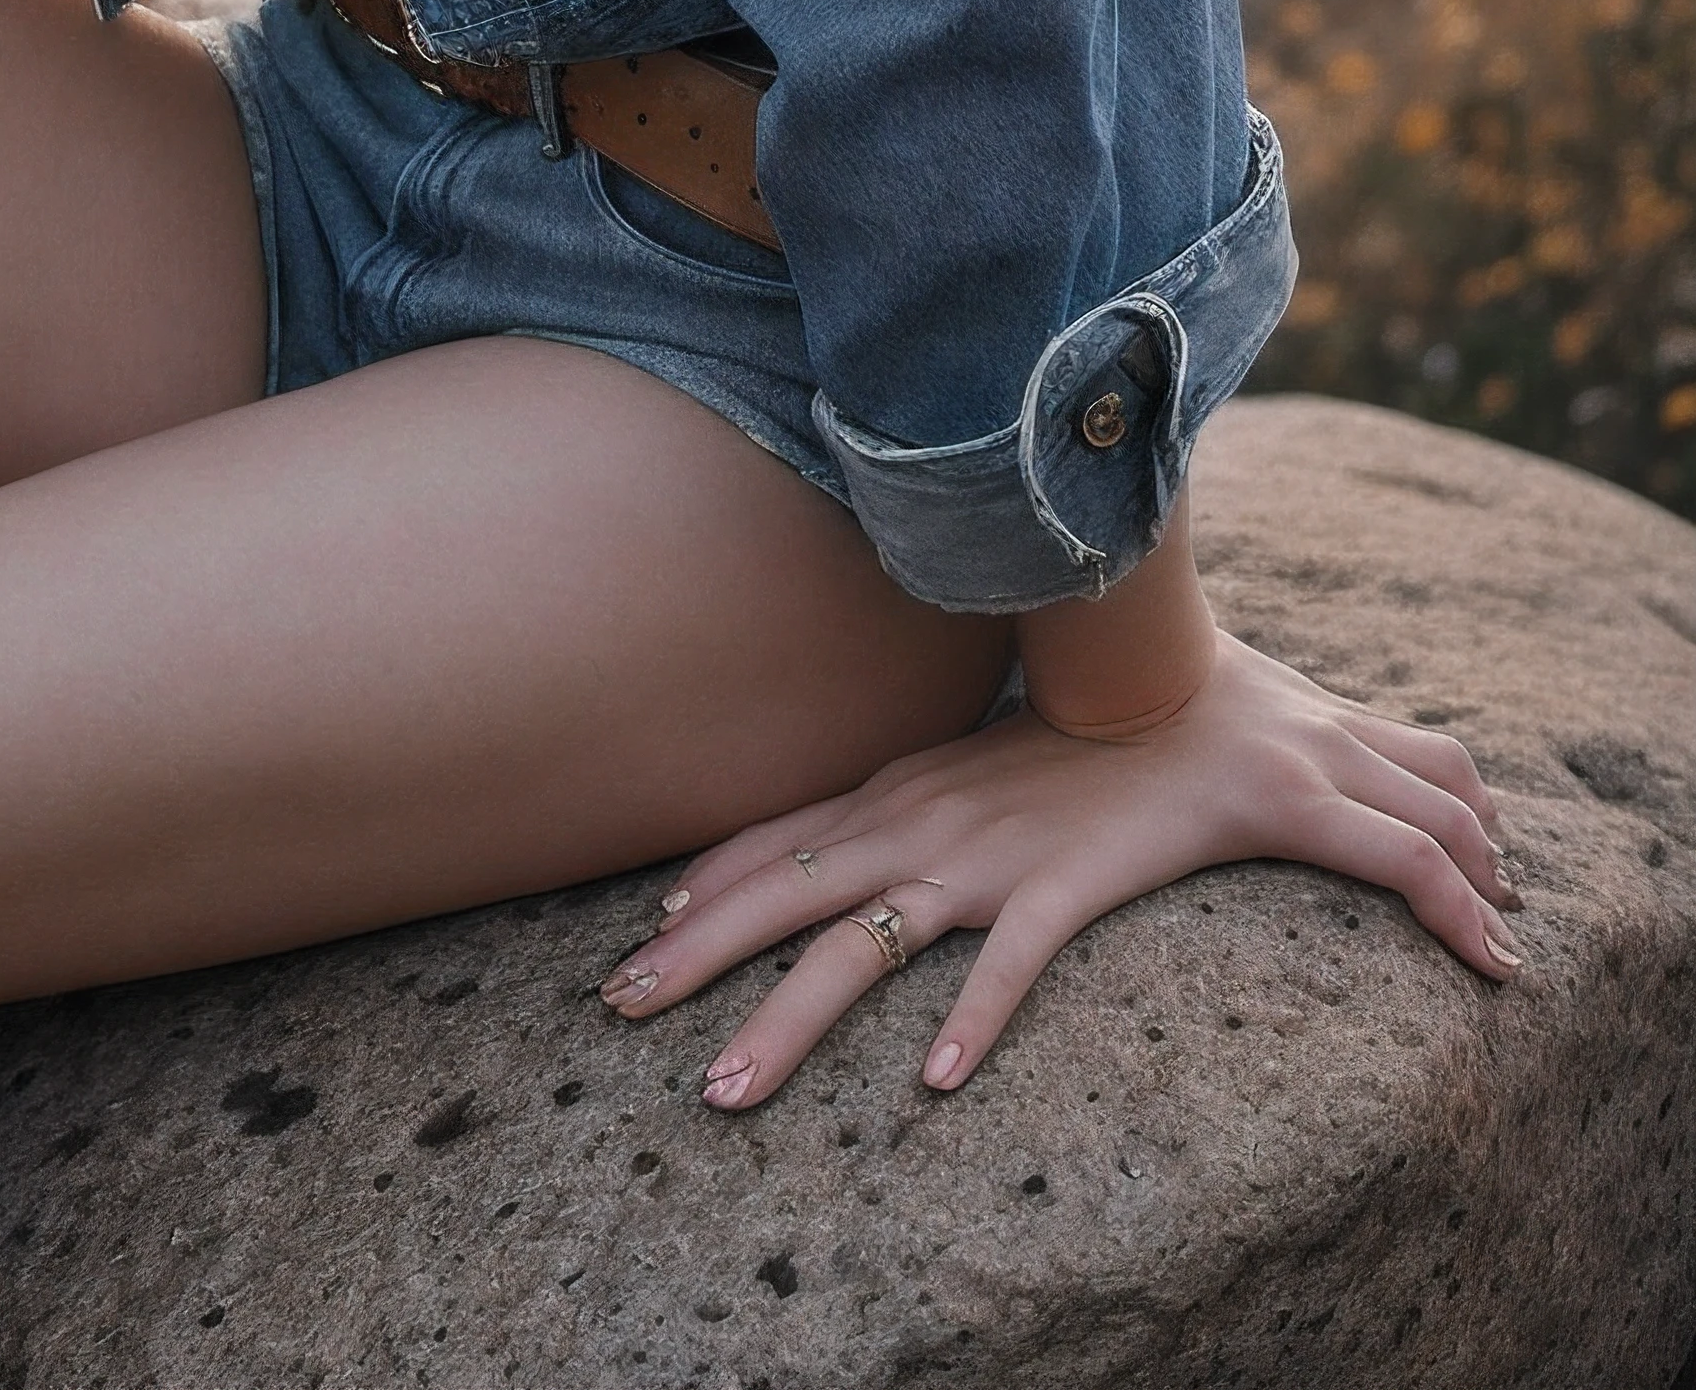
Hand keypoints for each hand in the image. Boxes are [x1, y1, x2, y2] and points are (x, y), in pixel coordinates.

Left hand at [599, 628, 1519, 1102]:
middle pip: (783, 898)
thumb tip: (828, 839)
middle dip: (695, 955)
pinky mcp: (1064, 886)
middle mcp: (917, 825)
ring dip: (787, 1020)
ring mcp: (984, 859)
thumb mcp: (960, 769)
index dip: (705, 888)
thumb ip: (894, 806)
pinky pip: (1010, 962)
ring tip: (724, 1089)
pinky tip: (936, 1078)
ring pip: (862, 951)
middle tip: (617, 1008)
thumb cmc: (1072, 746)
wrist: (1186, 714)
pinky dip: (972, 1016)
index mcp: (895, 797)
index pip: (773, 841)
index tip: (639, 934)